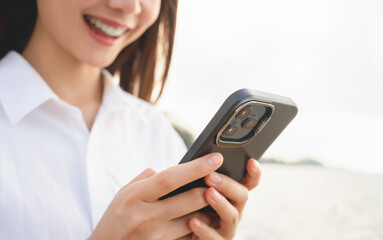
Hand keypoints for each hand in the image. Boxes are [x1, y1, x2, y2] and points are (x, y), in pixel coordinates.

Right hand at [88, 153, 222, 239]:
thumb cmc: (117, 216)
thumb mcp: (125, 192)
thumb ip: (150, 179)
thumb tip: (179, 170)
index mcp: (135, 195)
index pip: (170, 178)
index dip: (196, 168)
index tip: (216, 158)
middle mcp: (145, 216)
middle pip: (189, 200)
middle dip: (210, 189)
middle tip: (220, 181)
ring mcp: (154, 236)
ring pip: (194, 220)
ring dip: (208, 210)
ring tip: (213, 201)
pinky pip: (188, 236)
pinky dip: (198, 226)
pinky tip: (202, 220)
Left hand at [188, 158, 261, 239]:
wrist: (177, 230)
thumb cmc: (188, 205)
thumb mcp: (197, 187)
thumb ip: (204, 176)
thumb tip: (202, 158)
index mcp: (232, 195)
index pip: (249, 182)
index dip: (254, 173)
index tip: (251, 162)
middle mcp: (234, 210)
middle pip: (241, 196)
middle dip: (227, 185)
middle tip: (210, 176)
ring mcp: (227, 228)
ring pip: (231, 216)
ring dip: (220, 204)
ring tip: (208, 193)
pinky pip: (214, 238)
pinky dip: (204, 229)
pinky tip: (193, 221)